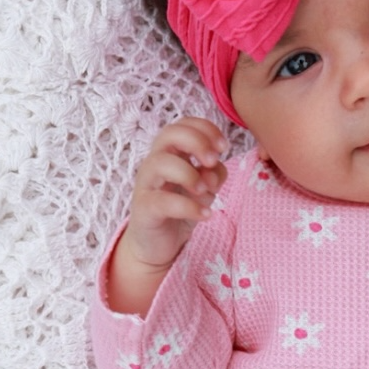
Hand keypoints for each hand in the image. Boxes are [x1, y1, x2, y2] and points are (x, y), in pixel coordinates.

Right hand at [109, 118, 227, 313]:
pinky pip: (164, 202)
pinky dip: (189, 207)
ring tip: (206, 191)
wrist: (156, 244)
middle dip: (196, 142)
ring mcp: (147, 184)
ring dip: (190, 173)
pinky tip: (206, 214)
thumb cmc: (179, 208)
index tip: (224, 147)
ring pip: (161, 163)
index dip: (205, 129)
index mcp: (170, 153)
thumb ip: (213, 173)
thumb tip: (214, 168)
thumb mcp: (204, 188)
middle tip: (213, 161)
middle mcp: (155, 162)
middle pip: (169, 133)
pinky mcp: (144, 208)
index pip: (183, 124)